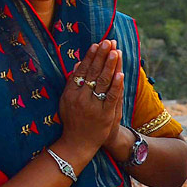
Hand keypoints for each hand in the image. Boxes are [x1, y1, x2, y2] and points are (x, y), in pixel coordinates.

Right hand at [57, 39, 124, 159]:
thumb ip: (71, 83)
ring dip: (110, 66)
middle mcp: (80, 98)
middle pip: (93, 73)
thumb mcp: (66, 101)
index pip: (82, 70)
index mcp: (70, 93)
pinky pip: (111, 97)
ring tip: (115, 51)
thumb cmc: (72, 120)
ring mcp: (93, 106)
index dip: (90, 57)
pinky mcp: (104, 115)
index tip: (97, 44)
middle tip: (108, 42)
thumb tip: (77, 65)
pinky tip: (120, 73)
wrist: (77, 143)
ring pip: (102, 82)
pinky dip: (116, 85)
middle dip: (102, 56)